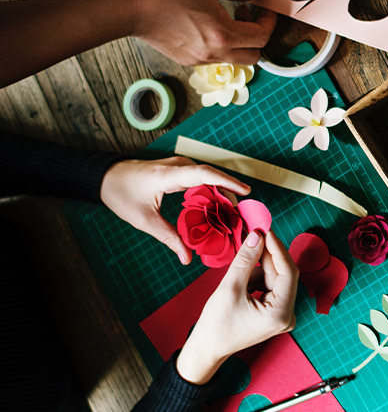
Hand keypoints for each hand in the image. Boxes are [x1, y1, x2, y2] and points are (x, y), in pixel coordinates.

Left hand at [99, 157, 251, 264]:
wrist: (105, 177)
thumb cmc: (121, 194)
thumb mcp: (144, 220)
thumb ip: (169, 238)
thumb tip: (187, 258)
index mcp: (169, 175)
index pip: (205, 174)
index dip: (227, 182)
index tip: (246, 192)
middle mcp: (178, 166)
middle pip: (212, 177)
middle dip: (229, 194)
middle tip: (240, 215)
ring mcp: (179, 165)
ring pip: (208, 178)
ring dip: (220, 193)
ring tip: (231, 214)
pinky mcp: (178, 169)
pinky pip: (201, 178)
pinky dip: (210, 191)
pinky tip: (214, 207)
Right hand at [132, 0, 277, 65]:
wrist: (131, 7)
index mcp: (222, 35)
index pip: (261, 38)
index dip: (269, 23)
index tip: (264, 10)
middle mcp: (213, 54)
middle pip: (254, 56)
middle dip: (257, 36)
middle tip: (247, 14)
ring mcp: (200, 60)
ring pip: (235, 60)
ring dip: (240, 42)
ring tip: (226, 17)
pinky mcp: (188, 61)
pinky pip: (216, 59)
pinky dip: (222, 45)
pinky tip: (208, 24)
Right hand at [177, 230, 298, 383]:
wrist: (206, 348)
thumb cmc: (216, 325)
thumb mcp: (230, 288)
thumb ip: (246, 260)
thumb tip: (257, 236)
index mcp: (281, 314)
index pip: (288, 273)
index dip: (277, 249)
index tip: (266, 232)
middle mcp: (288, 316)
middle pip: (283, 275)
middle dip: (268, 256)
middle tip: (255, 236)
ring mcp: (282, 315)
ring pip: (275, 279)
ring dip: (259, 268)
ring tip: (240, 267)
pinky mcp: (274, 313)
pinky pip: (270, 287)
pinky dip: (257, 278)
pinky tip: (242, 280)